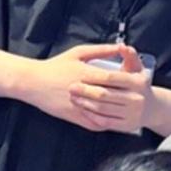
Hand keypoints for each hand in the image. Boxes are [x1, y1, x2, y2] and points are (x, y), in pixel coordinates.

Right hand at [13, 44, 152, 134]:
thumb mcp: (78, 53)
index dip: (126, 82)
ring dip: (116, 114)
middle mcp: (83, 90)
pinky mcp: (72, 116)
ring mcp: (77, 105)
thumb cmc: (56, 66)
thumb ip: (100, 50)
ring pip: (102, 112)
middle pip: (110, 97)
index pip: (111, 79)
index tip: (138, 83)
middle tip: (138, 101)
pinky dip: (103, 124)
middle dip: (125, 100)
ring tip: (128, 114)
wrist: (33, 82)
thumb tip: (119, 47)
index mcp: (85, 73)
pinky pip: (91, 122)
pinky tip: (111, 122)